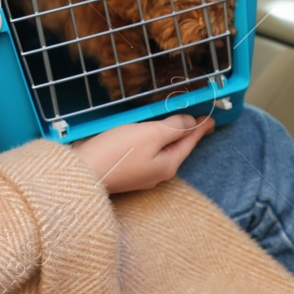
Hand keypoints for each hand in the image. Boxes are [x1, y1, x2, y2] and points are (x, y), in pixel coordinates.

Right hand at [69, 113, 215, 194]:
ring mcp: (142, 175)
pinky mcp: (127, 172)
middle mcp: (158, 173)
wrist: (82, 174)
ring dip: (171, 138)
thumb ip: (173, 127)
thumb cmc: (117, 152)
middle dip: (188, 134)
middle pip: (177, 149)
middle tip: (198, 121)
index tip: (211, 118)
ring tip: (178, 126)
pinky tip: (150, 137)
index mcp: (168, 164)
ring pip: (163, 152)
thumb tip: (190, 123)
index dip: (200, 127)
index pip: (189, 141)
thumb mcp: (150, 134)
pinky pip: (148, 154)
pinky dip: (154, 142)